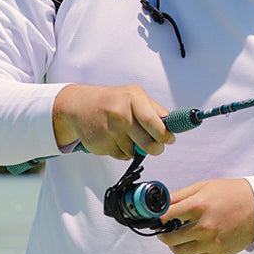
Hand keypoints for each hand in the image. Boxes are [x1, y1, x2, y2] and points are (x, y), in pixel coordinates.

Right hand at [52, 84, 175, 159]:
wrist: (79, 106)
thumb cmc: (113, 101)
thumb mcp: (135, 96)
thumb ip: (155, 111)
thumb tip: (173, 126)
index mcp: (133, 98)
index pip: (153, 122)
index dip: (164, 135)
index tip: (169, 140)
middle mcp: (120, 113)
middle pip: (147, 142)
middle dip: (155, 149)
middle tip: (157, 148)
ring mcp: (109, 130)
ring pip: (135, 152)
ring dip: (137, 149)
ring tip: (129, 136)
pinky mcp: (100, 144)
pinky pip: (122, 156)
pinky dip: (124, 152)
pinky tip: (116, 139)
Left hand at [158, 179, 253, 253]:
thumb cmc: (233, 194)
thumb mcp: (205, 187)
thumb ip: (181, 195)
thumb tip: (161, 203)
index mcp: (199, 206)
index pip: (166, 216)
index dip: (157, 218)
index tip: (156, 218)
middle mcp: (204, 226)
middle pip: (170, 237)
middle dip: (163, 233)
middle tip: (165, 229)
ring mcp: (212, 242)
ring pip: (180, 251)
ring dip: (174, 245)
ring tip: (179, 236)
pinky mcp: (219, 253)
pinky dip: (189, 253)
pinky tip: (193, 243)